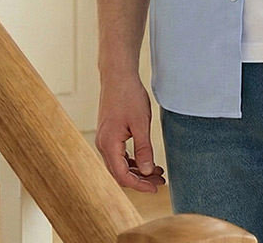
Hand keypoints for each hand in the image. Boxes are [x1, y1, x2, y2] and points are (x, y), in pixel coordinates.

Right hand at [95, 75, 165, 192]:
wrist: (118, 75)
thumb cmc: (129, 95)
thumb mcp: (141, 123)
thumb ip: (144, 149)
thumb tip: (148, 171)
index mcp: (108, 144)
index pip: (122, 176)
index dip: (140, 185)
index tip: (156, 187)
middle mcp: (102, 144)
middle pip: (119, 173)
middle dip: (140, 179)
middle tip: (160, 180)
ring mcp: (104, 139)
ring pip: (119, 164)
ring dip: (137, 170)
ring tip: (157, 171)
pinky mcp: (108, 133)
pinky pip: (119, 154)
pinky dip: (132, 160)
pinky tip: (146, 160)